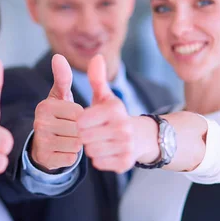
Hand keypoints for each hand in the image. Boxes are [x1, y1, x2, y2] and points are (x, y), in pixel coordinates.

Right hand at [30, 54, 83, 170]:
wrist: (43, 145)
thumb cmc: (57, 117)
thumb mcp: (60, 96)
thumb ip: (63, 77)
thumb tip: (58, 56)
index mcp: (44, 106)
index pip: (79, 112)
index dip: (82, 116)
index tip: (72, 117)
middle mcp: (39, 123)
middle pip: (79, 129)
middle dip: (81, 131)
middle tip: (71, 130)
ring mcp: (41, 142)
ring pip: (77, 144)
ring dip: (78, 144)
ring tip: (68, 139)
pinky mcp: (45, 158)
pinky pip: (71, 158)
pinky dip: (72, 156)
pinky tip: (64, 151)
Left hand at [77, 55, 133, 172]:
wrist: (139, 137)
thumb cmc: (113, 115)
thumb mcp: (105, 97)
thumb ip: (97, 79)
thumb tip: (96, 57)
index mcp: (115, 110)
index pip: (81, 120)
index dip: (80, 121)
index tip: (86, 120)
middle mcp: (123, 128)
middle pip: (84, 137)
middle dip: (85, 135)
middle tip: (93, 132)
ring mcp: (126, 146)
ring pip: (91, 151)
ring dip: (91, 147)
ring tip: (99, 140)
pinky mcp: (125, 163)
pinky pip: (98, 163)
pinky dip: (99, 158)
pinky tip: (106, 150)